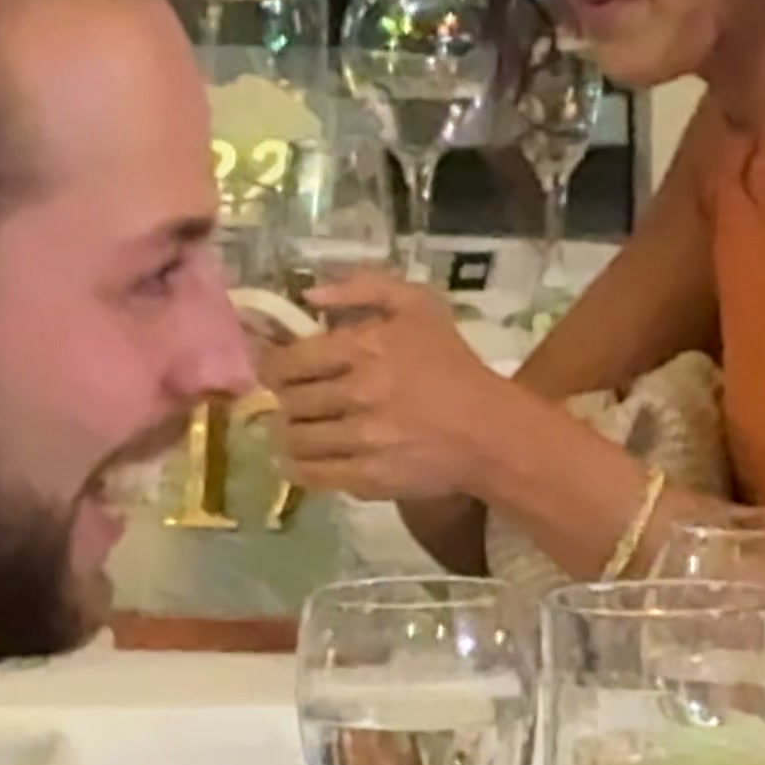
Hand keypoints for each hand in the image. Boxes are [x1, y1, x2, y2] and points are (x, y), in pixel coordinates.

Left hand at [264, 271, 518, 503]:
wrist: (491, 432)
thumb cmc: (453, 365)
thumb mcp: (420, 306)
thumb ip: (365, 287)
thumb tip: (309, 294)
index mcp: (367, 346)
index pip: (289, 360)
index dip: (273, 365)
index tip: (278, 370)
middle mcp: (360, 392)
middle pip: (289, 400)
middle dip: (287, 399)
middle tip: (295, 398)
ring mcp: (363, 439)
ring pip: (295, 438)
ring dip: (291, 433)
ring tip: (303, 428)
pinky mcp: (368, 477)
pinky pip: (311, 474)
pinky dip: (299, 467)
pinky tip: (305, 459)